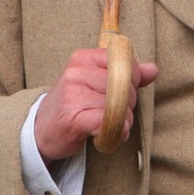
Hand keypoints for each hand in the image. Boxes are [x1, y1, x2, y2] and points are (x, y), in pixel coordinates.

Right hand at [34, 48, 158, 159]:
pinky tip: (106, 136)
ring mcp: (72, 95)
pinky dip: (115, 132)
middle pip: (124, 85)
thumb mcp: (96, 84)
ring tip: (111, 126)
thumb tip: (153, 69)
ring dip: (124, 121)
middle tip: (116, 114)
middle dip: (129, 103)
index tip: (125, 91)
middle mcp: (76, 73)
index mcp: (83, 58)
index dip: (133, 79)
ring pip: (119, 105)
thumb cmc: (73, 106)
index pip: (123, 61)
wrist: (40, 130)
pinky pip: (109, 122)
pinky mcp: (73, 118)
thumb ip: (126, 76)